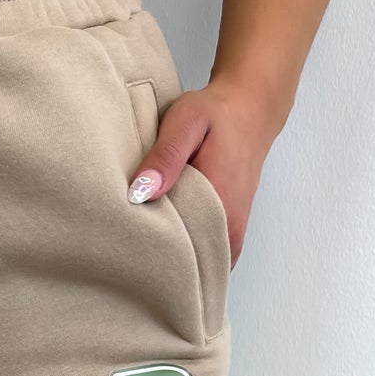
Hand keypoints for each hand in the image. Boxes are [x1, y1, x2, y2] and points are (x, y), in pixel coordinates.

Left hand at [126, 79, 280, 265]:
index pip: (176, 254)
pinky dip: (185, 252)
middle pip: (185, 266)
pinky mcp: (231, 234)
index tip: (123, 247)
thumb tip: (140, 193)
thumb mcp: (187, 121)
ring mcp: (232, 235)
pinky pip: (206, 258)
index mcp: (218, 206)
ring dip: (170, 258)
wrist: (251, 109)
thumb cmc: (217, 114)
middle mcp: (230, 229)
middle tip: (127, 247)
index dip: (146, 254)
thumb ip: (165, 156)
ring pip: (196, 265)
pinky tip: (164, 237)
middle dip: (155, 262)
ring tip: (142, 244)